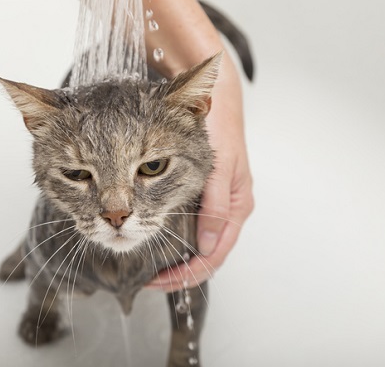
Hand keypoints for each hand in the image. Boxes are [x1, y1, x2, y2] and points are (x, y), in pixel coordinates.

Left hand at [146, 54, 253, 291]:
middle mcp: (227, 210)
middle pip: (205, 255)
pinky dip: (176, 240)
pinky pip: (192, 227)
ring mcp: (217, 204)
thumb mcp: (218, 167)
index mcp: (235, 207)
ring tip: (150, 267)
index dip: (187, 274)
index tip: (159, 280)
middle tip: (148, 279)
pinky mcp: (206, 196)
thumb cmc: (220, 129)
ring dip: (176, 259)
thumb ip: (214, 205)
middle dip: (178, 272)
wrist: (217, 102)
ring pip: (198, 244)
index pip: (213, 255)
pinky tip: (157, 240)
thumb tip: (207, 244)